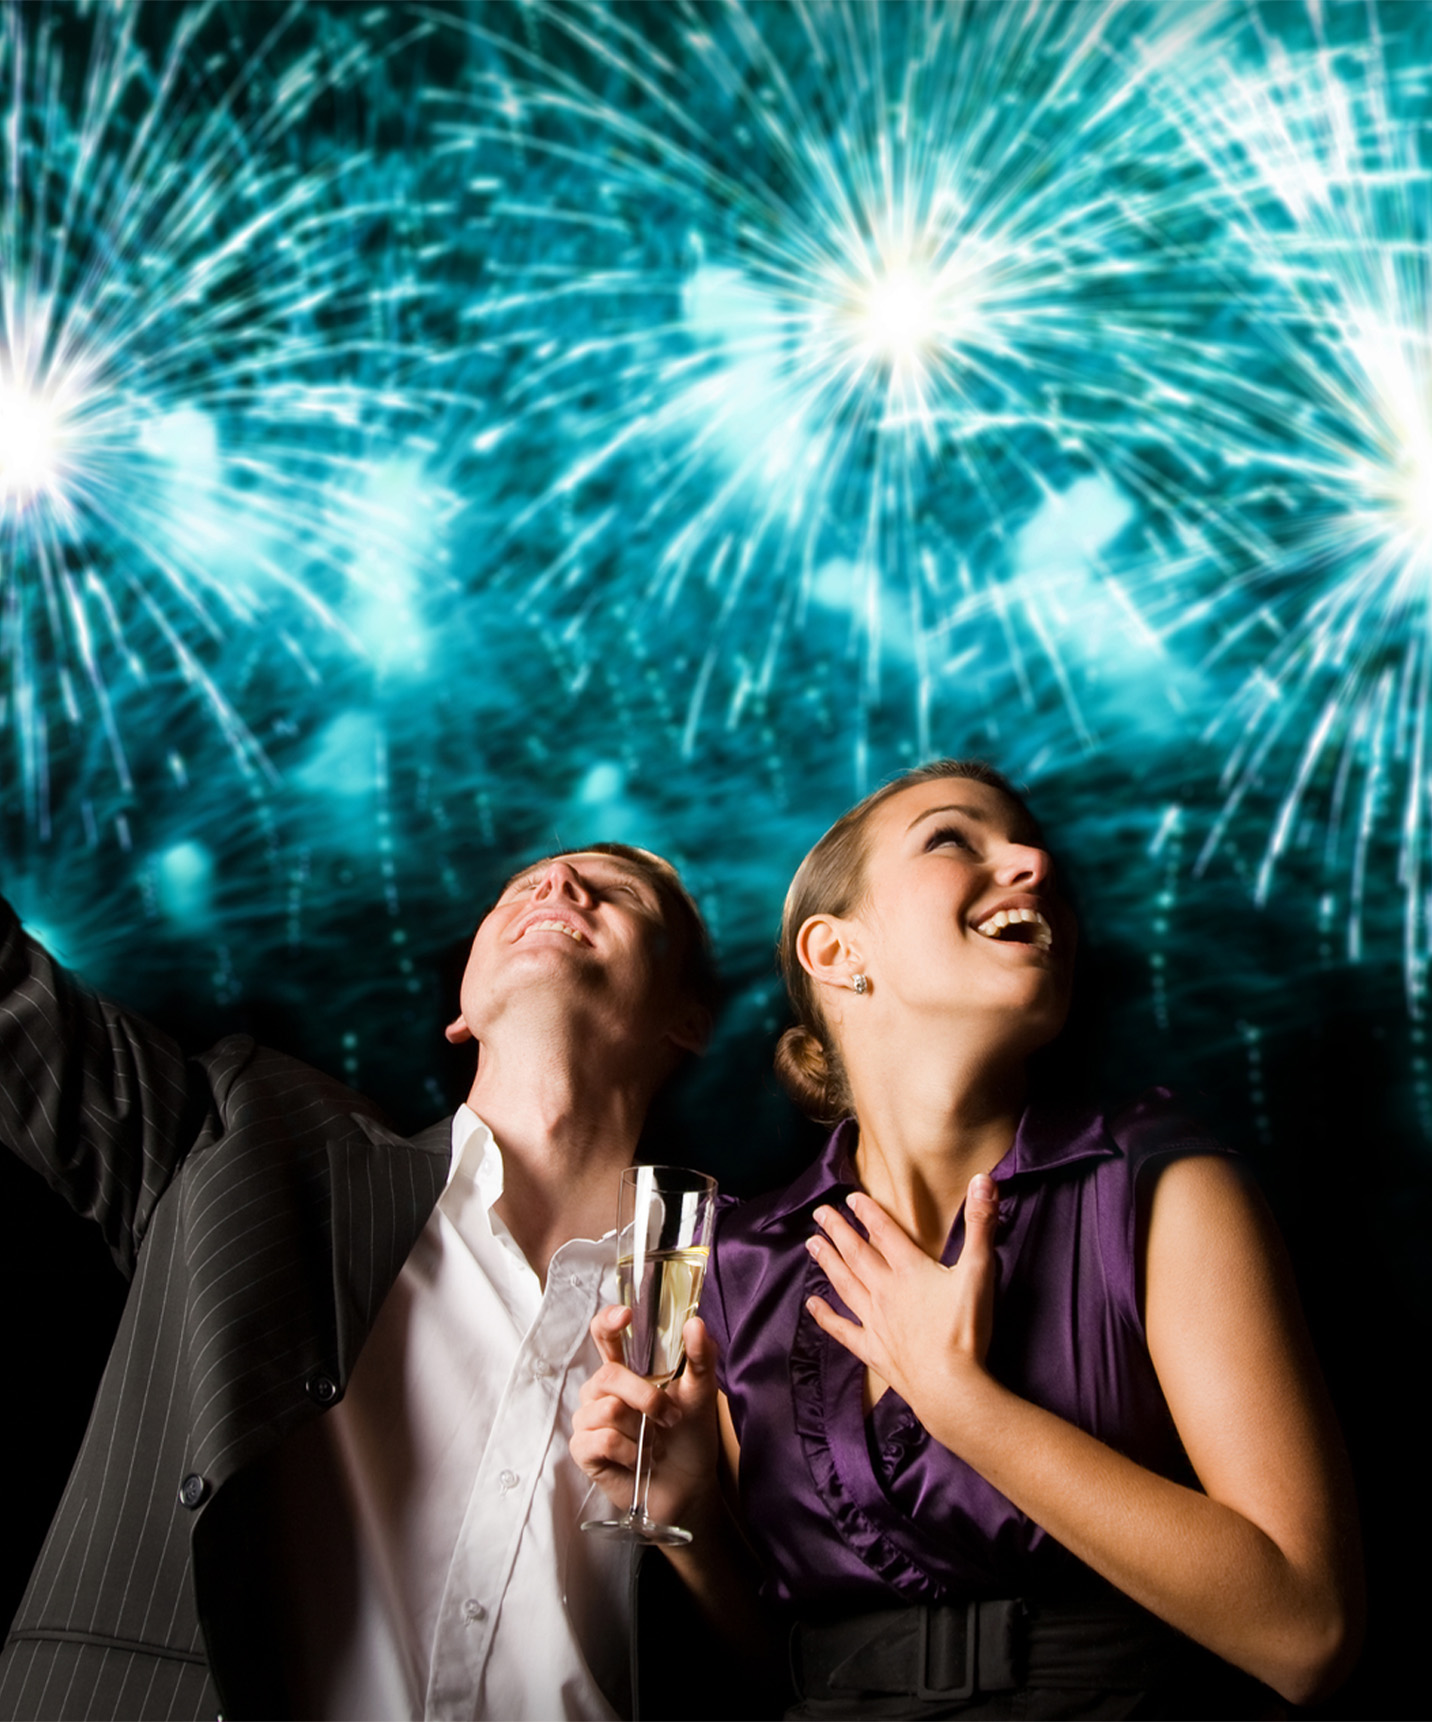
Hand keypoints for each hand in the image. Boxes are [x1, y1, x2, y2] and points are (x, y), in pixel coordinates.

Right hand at [570, 1306, 720, 1533]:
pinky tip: (639, 1461)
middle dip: (647, 1398)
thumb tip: (696, 1324)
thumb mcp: (701, 1394)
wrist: (689, 1486)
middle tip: (671, 1418)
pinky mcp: (583, 1450)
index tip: (626, 1316)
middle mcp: (601, 1390)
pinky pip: (602, 1439)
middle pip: (610, 1375)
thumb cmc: (690, 1436)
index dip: (608, 1321)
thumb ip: (700, 1357)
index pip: (604, 1334)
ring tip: (654, 1445)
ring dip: (642, 1431)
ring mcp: (588, 1419)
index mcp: (625, 1369)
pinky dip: (630, 1453)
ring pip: (609, 1409)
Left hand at [804, 1173, 998, 1429]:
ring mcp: (875, 1322)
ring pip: (845, 1285)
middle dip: (838, 1231)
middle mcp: (885, 1291)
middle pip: (857, 1254)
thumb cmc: (965, 1330)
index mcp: (910, 1270)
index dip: (868, 1213)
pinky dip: (826, 1317)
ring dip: (828, 1263)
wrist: (950, 1387)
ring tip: (811, 1245)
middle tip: (819, 1213)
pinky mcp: (873, 1350)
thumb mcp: (979, 1271)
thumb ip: (981, 1224)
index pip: (885, 1233)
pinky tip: (811, 1306)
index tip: (850, 1197)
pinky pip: (843, 1330)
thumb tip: (983, 1179)